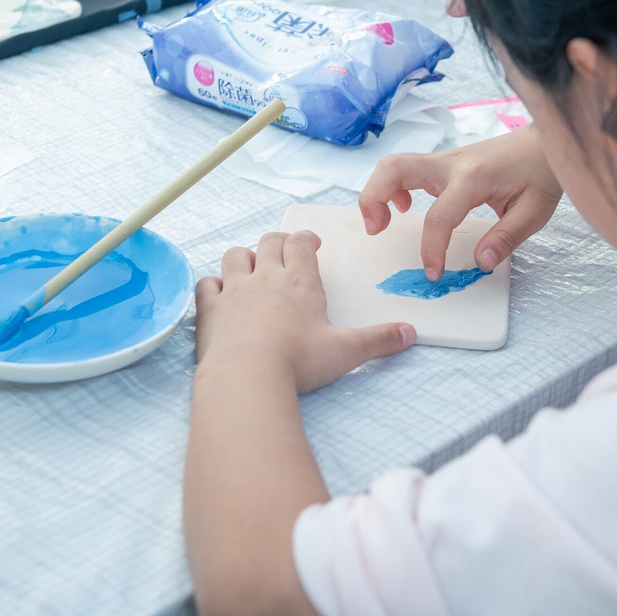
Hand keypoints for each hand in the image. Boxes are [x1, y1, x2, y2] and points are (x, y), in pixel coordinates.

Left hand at [194, 230, 415, 393]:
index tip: (312, 246)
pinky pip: (207, 284)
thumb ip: (379, 340)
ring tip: (253, 269)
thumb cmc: (299, 362)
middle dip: (278, 243)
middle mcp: (266, 278)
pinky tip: (220, 294)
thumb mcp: (347, 351)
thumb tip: (410, 334)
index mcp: (300, 281)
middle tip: (286, 253)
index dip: (306, 239)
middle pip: (269, 242)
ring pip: (235, 255)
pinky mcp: (210, 310)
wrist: (247, 377)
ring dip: (244, 257)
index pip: (301, 242)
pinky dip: (212, 284)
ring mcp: (235, 291)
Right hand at [359, 125, 561, 279]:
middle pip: (394, 168)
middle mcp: (451, 164)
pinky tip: (405, 207)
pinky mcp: (443, 163)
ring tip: (381, 223)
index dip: (431, 250)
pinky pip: (406, 168)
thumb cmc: (541, 173)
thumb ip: (507, 237)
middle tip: (375, 230)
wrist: (543, 142)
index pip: (439, 216)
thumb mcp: (535, 211)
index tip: (433, 274)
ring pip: (393, 165)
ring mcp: (444, 159)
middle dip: (373, 198)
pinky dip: (393, 187)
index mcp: (474, 178)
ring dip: (377, 191)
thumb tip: (481, 262)